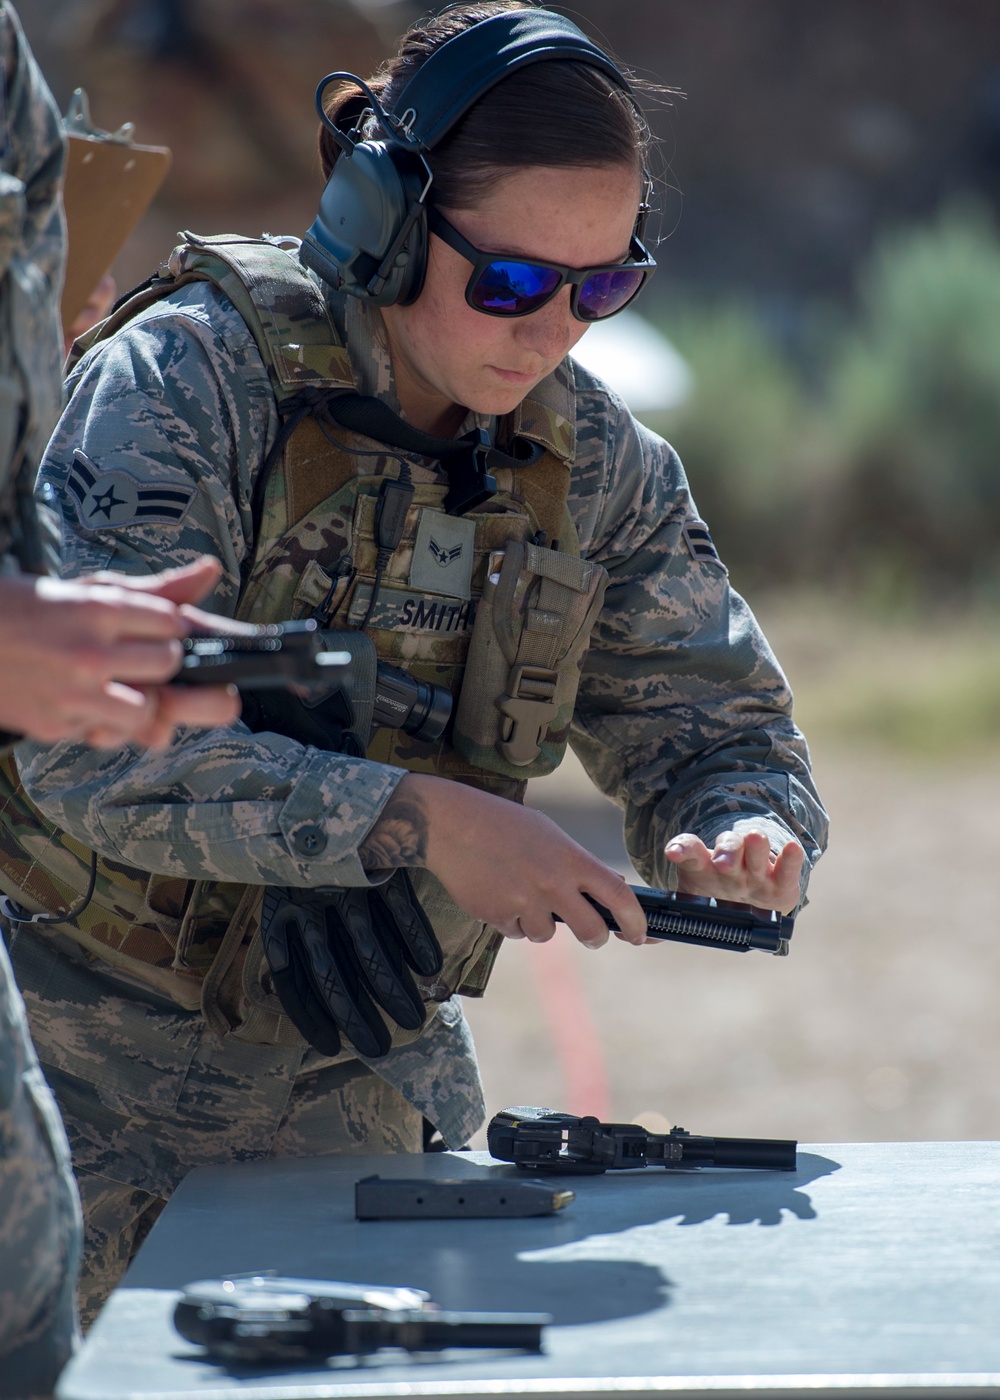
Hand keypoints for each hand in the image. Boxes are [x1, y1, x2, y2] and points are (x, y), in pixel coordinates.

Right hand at [0, 557, 239, 747]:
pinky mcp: (57, 725)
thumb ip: (152, 589)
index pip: (173, 623)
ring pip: (147, 710)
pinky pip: (107, 734)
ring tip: (119, 686)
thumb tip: (211, 570)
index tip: (158, 629)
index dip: (170, 628)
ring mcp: (73, 693)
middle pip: (168, 664)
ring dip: (141, 701)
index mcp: (97, 608)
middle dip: (163, 662)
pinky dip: (103, 722)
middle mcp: (89, 651)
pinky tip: (84, 701)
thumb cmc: (26, 611)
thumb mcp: (85, 590)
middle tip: (140, 658)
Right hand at [361, 773, 647, 948]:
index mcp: (571, 859)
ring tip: (523, 894)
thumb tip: (608, 890)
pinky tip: (499, 894)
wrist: (450, 824)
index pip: (619, 897)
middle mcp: (553, 884)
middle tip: (594, 936)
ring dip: (541, 924)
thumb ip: (578, 864)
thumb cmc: (503, 824)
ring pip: (547, 935)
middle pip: (591, 931)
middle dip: (596, 938)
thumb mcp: (550, 835)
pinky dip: (512, 921)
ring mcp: (525, 903)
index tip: (638, 934)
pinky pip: (516, 932)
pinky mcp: (497, 916)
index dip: (635, 922)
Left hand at [663, 829, 803, 914]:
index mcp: (703, 867)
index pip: (690, 851)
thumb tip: (642, 937)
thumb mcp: (694, 905)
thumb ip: (673, 918)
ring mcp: (755, 870)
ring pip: (754, 851)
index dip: (682, 849)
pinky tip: (792, 849)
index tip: (674, 853)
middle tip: (723, 862)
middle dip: (725, 851)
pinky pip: (786, 869)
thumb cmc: (716, 901)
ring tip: (754, 840)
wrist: (751, 905)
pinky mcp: (781, 882)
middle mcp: (730, 863)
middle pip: (727, 848)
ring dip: (754, 846)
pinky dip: (790, 859)